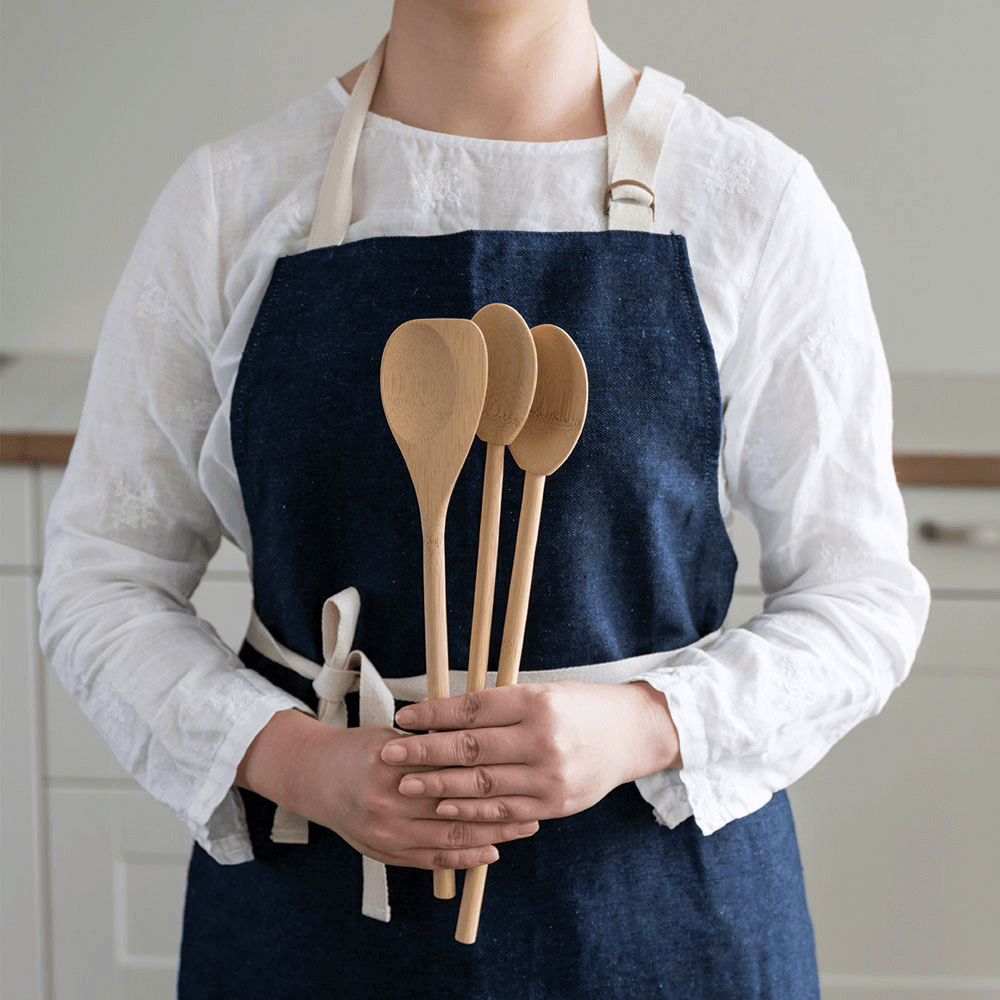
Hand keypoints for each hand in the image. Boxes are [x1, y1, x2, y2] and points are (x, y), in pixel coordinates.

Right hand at [236, 709, 537, 869]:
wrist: (315, 779)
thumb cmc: (361, 749)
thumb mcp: (394, 735)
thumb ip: (432, 743)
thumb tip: (485, 738)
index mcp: (391, 762)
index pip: (450, 768)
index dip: (489, 772)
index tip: (522, 769)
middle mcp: (387, 800)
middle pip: (456, 806)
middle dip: (500, 808)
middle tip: (535, 804)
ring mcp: (385, 831)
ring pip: (449, 836)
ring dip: (492, 835)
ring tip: (524, 827)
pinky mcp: (384, 852)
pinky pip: (432, 858)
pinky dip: (465, 857)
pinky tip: (491, 851)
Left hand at [381, 680, 680, 824]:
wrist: (633, 734)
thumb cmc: (579, 706)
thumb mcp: (543, 691)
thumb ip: (499, 706)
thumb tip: (444, 715)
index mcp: (536, 702)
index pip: (473, 709)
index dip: (434, 714)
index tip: (405, 717)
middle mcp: (542, 739)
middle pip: (470, 748)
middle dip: (424, 753)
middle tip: (390, 755)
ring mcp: (549, 776)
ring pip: (482, 784)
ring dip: (439, 786)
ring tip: (406, 784)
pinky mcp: (555, 804)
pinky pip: (503, 811)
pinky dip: (470, 811)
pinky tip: (444, 807)